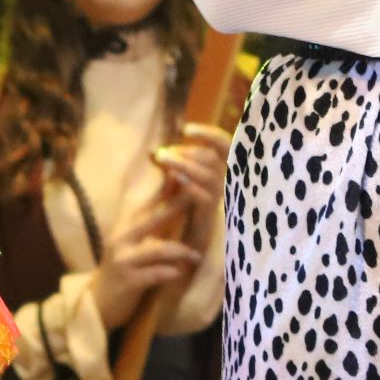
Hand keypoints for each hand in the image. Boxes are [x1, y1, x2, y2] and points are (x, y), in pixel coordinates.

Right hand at [90, 196, 202, 328]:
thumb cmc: (120, 273)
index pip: (147, 205)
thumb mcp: (130, 247)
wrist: (96, 304)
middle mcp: (121, 239)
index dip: (165, 190)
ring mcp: (123, 260)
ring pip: (158, 249)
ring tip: (196, 255)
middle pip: (153, 218)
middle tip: (196, 197)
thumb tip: (172, 206)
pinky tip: (180, 272)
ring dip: (181, 251)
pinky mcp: (128, 281)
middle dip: (176, 206)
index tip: (183, 175)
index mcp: (124, 229)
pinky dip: (170, 272)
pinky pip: (155, 274)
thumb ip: (149, 230)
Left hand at [154, 122, 231, 249]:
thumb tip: (154, 151)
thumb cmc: (185, 213)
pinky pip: (206, 198)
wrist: (189, 250)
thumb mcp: (179, 187)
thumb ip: (172, 170)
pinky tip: (176, 179)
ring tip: (164, 158)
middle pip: (214, 158)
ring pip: (210, 176)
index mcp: (221, 173)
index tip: (186, 129)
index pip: (224, 146)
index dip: (209, 134)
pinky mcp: (211, 218)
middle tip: (165, 152)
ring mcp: (220, 202)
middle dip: (189, 151)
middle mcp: (225, 185)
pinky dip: (191, 185)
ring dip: (186, 164)